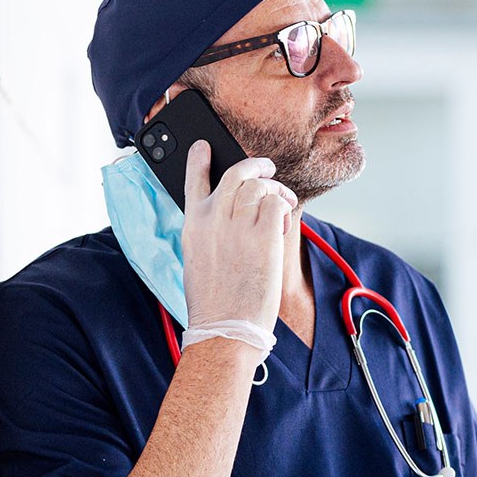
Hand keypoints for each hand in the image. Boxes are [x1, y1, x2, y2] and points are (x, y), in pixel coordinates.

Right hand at [178, 139, 295, 339]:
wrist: (224, 329)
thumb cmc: (212, 303)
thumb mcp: (197, 260)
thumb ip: (210, 232)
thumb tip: (233, 214)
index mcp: (192, 225)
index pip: (194, 179)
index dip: (200, 158)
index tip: (204, 147)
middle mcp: (213, 218)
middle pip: (236, 173)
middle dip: (255, 165)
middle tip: (267, 169)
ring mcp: (238, 225)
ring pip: (259, 185)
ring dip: (275, 188)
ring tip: (284, 200)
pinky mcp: (263, 235)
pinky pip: (277, 204)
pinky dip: (284, 207)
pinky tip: (284, 221)